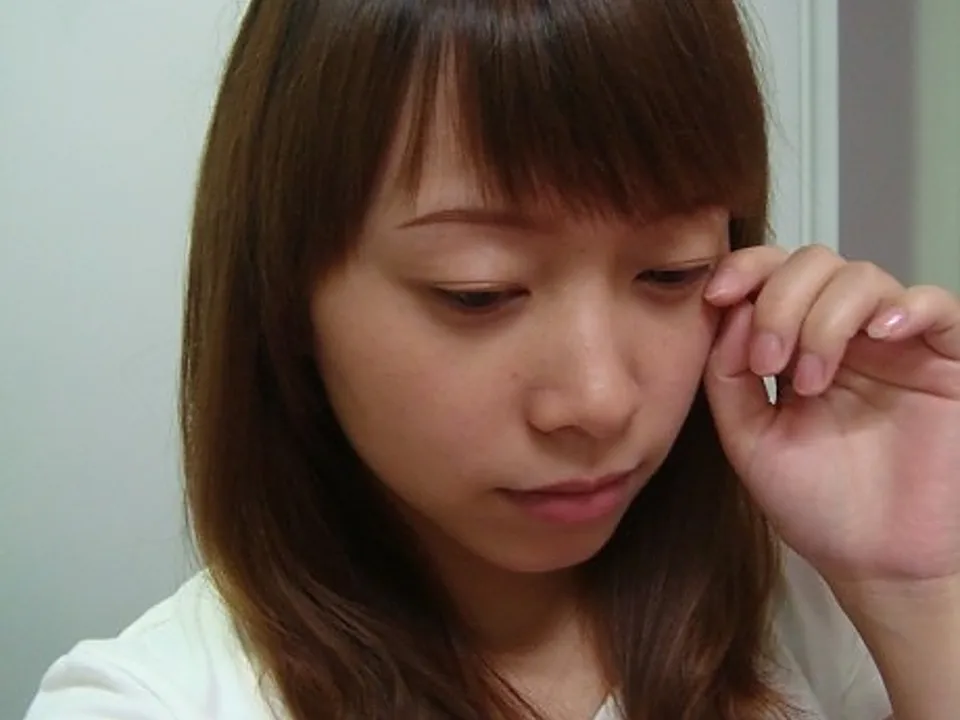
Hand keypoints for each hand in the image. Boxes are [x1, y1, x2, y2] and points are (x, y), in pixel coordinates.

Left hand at [702, 244, 959, 585]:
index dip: (744, 270)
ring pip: (864, 276)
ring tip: (808, 381)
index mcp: (795, 345)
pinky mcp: (946, 363)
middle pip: (812, 263)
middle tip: (766, 362)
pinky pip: (937, 305)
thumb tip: (724, 312)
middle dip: (778, 300)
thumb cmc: (815, 505)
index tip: (715, 295)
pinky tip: (879, 335)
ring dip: (824, 317)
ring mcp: (895, 346)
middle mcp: (844, 335)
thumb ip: (726, 376)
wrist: (875, 564)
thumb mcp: (748, 438)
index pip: (771, 275)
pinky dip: (906, 307)